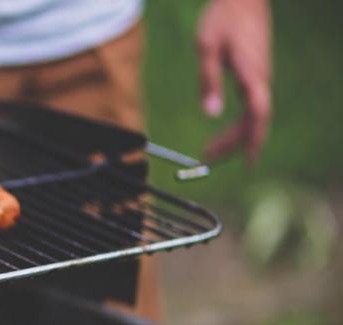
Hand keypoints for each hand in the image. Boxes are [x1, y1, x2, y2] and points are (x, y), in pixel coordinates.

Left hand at [197, 0, 272, 163]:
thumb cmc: (223, 18)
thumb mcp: (207, 48)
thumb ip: (208, 80)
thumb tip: (210, 114)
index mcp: (252, 74)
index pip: (257, 115)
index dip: (254, 140)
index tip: (248, 162)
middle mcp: (261, 78)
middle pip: (254, 120)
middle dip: (234, 143)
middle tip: (208, 158)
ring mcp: (260, 76)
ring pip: (253, 114)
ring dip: (235, 135)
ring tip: (211, 150)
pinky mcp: (255, 73)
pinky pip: (252, 105)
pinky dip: (240, 123)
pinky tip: (228, 132)